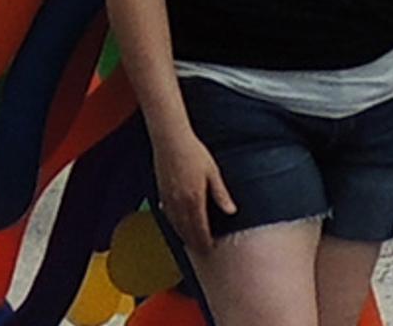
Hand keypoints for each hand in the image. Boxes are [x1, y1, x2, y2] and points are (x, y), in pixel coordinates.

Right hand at [152, 125, 232, 243]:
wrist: (170, 140)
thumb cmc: (194, 153)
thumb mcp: (212, 172)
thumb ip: (221, 194)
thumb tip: (232, 211)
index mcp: (195, 199)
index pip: (200, 228)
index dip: (206, 241)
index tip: (211, 249)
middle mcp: (180, 203)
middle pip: (187, 231)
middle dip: (195, 243)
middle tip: (202, 252)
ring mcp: (168, 199)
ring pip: (176, 225)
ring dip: (184, 236)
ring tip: (191, 244)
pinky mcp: (161, 193)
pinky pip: (168, 216)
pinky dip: (174, 225)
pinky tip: (177, 226)